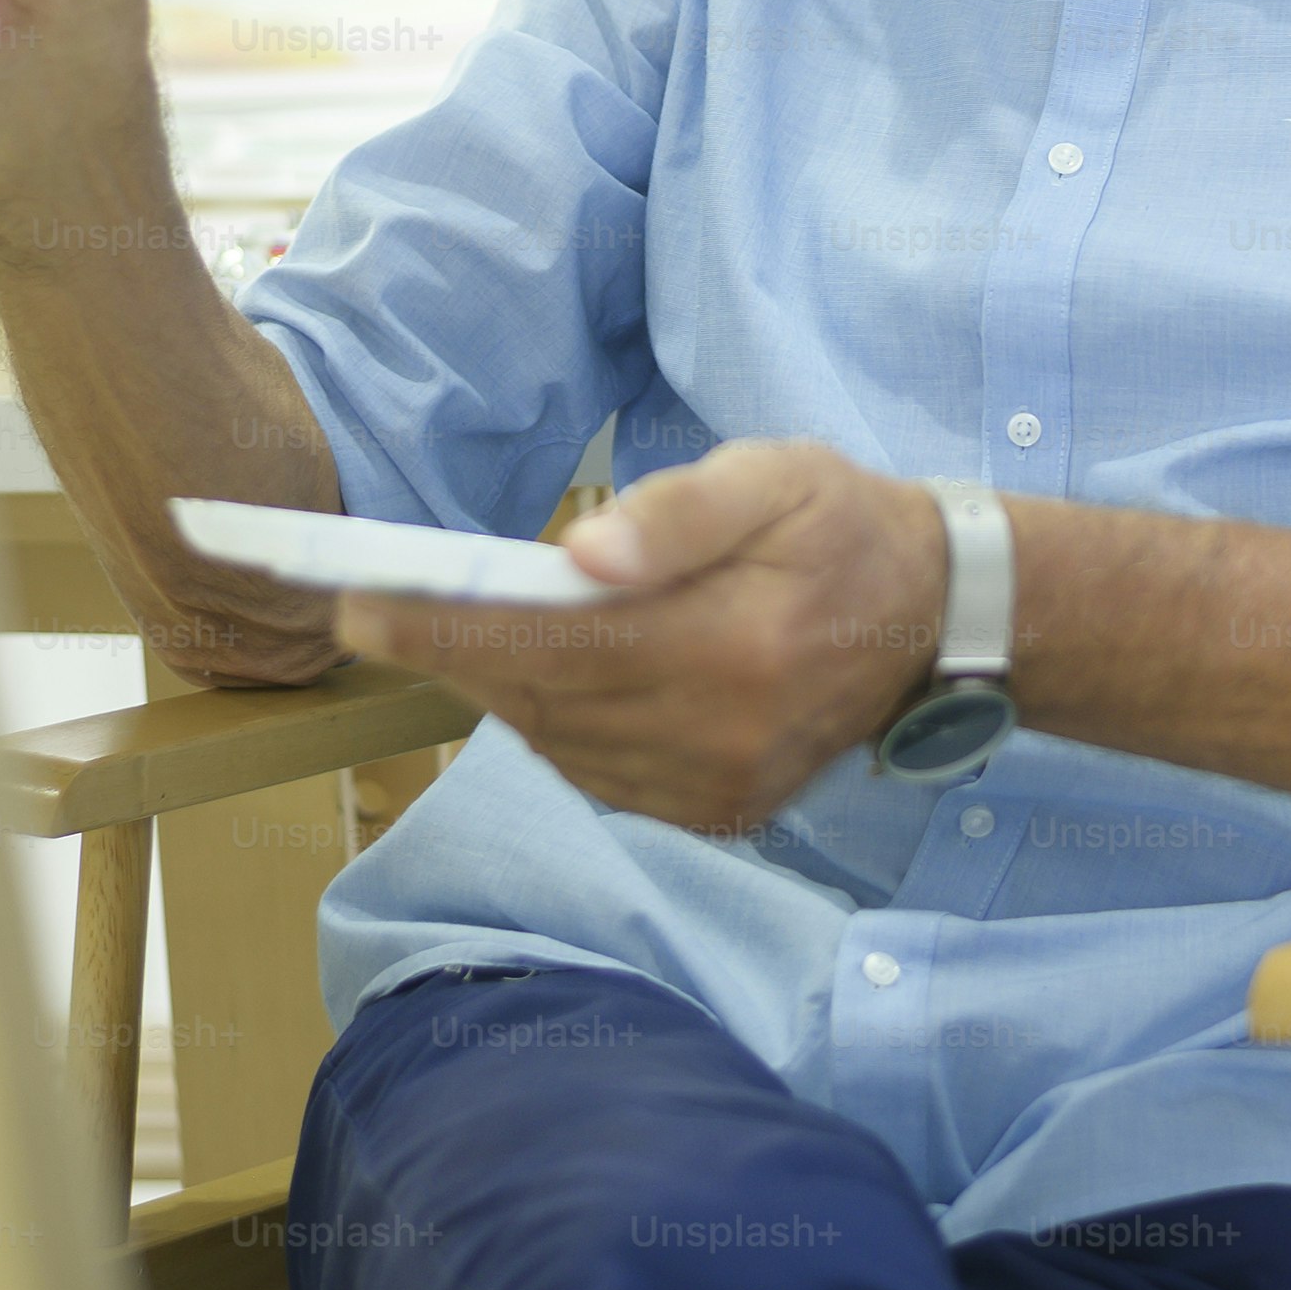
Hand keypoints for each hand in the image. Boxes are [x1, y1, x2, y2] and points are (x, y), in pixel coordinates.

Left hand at [334, 442, 948, 833]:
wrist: (932, 619)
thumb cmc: (841, 524)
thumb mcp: (775, 475)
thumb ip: (680, 512)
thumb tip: (581, 554)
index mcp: (736, 644)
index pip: (554, 643)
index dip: (447, 628)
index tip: (358, 604)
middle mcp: (723, 734)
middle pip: (541, 698)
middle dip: (450, 651)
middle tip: (376, 605)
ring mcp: (720, 788)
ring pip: (560, 743)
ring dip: (499, 687)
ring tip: (456, 628)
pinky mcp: (719, 814)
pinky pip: (597, 775)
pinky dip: (554, 725)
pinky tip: (548, 674)